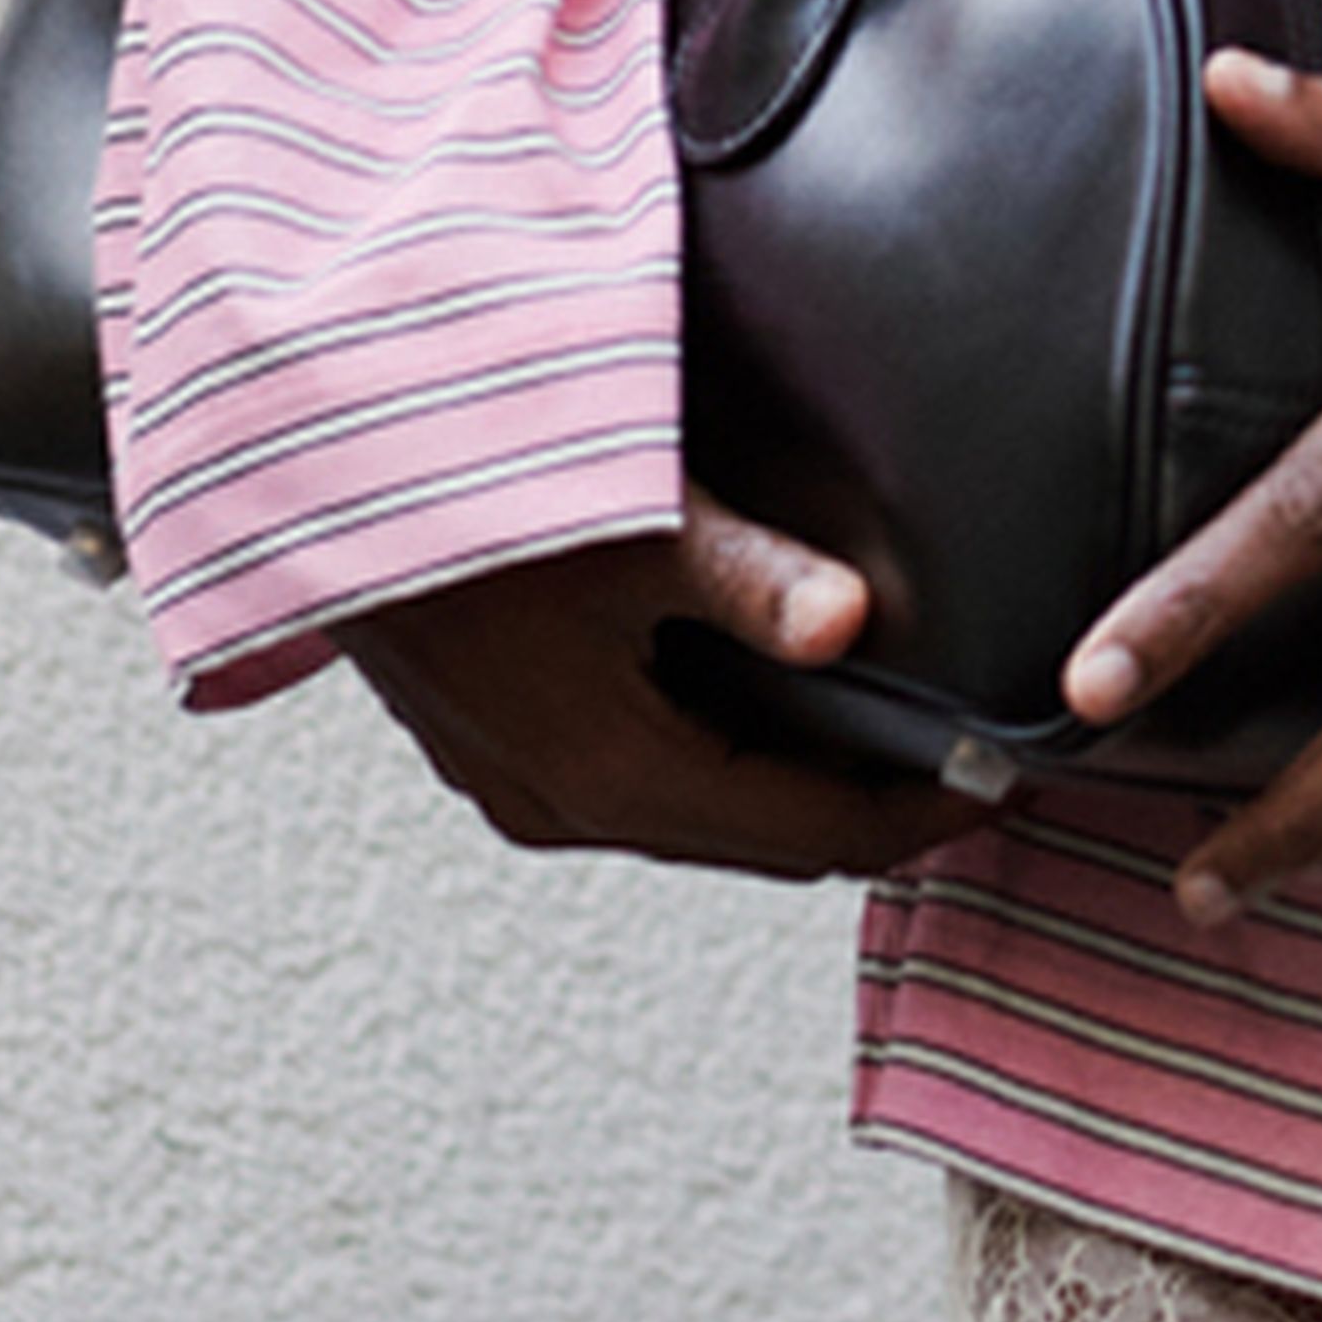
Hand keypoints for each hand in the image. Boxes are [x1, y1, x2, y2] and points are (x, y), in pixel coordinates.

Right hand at [337, 484, 975, 880]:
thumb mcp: (627, 518)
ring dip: (795, 782)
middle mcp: (564, 805)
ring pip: (702, 814)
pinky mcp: (494, 744)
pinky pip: (643, 779)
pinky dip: (724, 755)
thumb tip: (850, 622)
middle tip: (975, 756)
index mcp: (611, 772)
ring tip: (896, 723)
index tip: (1013, 777)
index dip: (924, 812)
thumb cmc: (473, 485)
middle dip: (874, 806)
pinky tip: (770, 691)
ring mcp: (519, 783)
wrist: (307, 481)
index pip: (814, 834)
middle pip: (764, 839)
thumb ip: (746, 576)